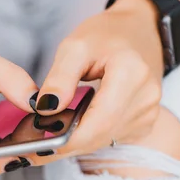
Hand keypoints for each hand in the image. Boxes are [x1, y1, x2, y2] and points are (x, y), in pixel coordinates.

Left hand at [32, 0, 164, 156]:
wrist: (137, 31)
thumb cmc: (107, 34)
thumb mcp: (75, 46)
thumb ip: (59, 77)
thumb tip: (46, 109)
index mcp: (131, 74)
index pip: (99, 121)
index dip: (69, 139)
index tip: (38, 145)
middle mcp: (145, 98)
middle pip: (100, 136)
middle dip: (64, 145)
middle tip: (31, 149)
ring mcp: (148, 113)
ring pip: (103, 141)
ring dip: (75, 144)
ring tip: (47, 137)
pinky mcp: (144, 122)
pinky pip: (111, 138)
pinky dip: (88, 138)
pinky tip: (71, 130)